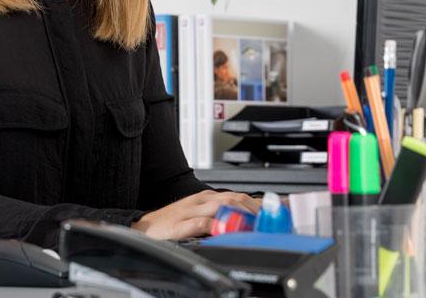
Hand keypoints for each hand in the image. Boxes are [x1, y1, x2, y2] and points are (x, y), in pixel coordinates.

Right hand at [131, 190, 260, 239]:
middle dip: (257, 208)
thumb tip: (248, 224)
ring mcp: (192, 211)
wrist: (144, 227)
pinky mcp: (182, 224)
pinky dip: (218, 226)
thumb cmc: (172, 223)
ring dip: (242, 213)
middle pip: (236, 198)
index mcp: (208, 198)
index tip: (281, 209)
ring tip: (258, 223)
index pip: (241, 196)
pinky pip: (203, 223)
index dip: (262, 202)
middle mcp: (203, 200)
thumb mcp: (200, 216)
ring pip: (222, 206)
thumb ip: (222, 217)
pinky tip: (228, 230)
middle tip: (273, 220)